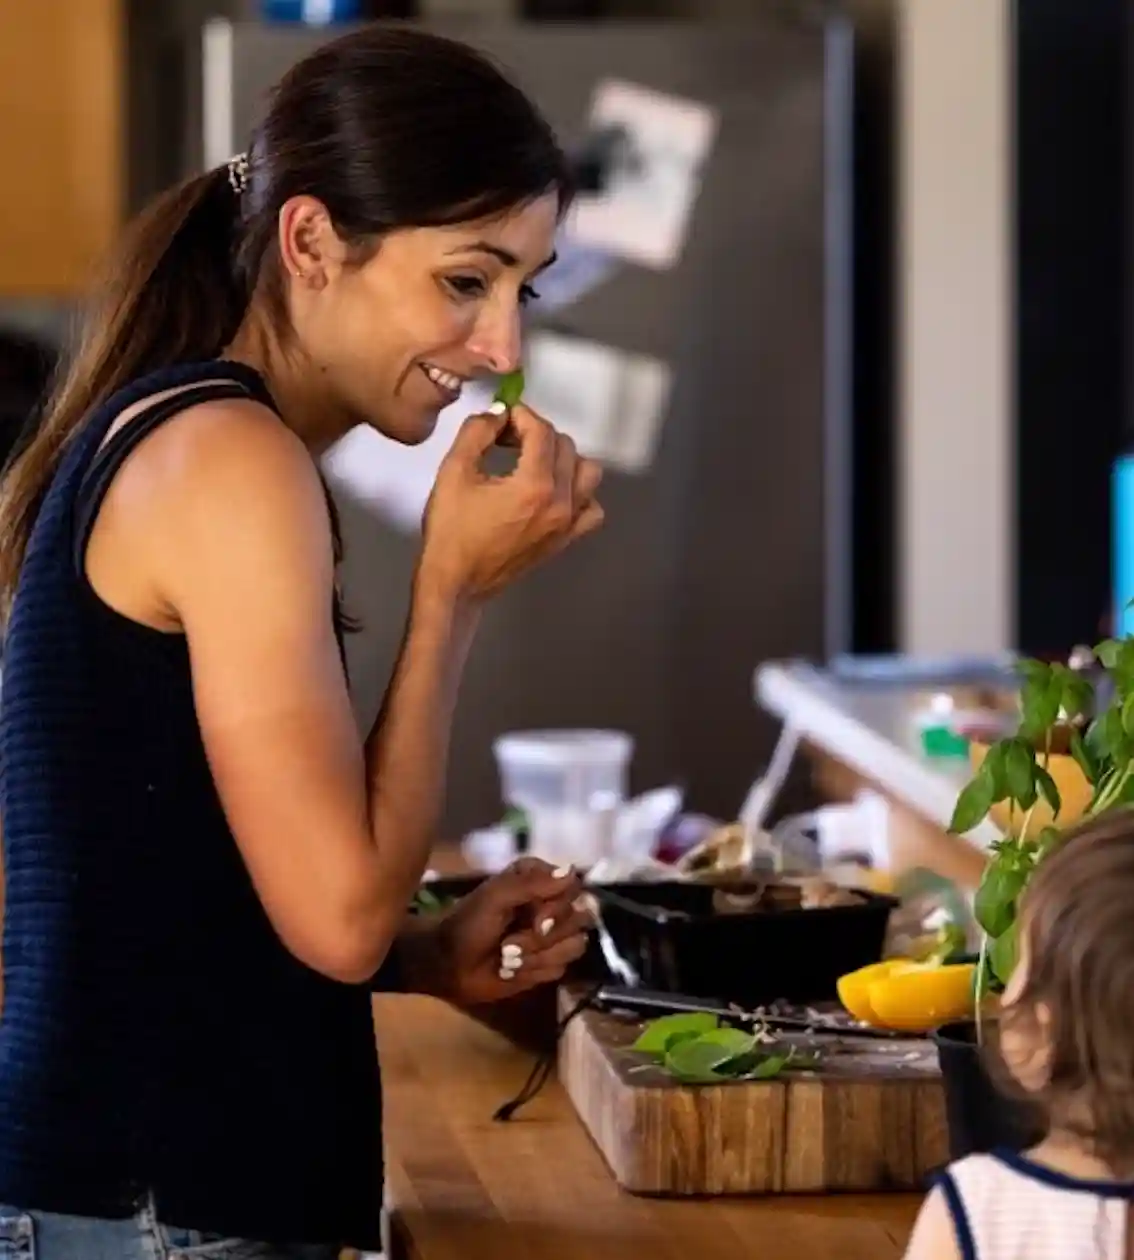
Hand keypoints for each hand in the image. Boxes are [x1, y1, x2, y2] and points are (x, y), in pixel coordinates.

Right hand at [420, 403, 603, 600]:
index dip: (521, 416)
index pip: (541, 432)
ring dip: (564, 459)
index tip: (503, 418)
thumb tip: (499, 413)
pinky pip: (591, 508)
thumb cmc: (451, 530)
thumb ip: (477, 432)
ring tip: (534, 462)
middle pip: (566, 447)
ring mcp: (568, 524)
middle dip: (538, 434)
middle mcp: (561, 503)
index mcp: (534, 485)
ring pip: (587, 473)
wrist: (457, 583)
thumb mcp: (453, 472)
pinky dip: (579, 494)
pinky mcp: (566, 540)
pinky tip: (553, 493)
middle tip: (509, 440)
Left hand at [431, 858, 592, 1007]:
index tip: (537, 921)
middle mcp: (549, 904)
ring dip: (536, 956)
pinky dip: (534, 971)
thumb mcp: (495, 898)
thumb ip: (532, 884)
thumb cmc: (467, 925)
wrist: (447, 965)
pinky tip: (512, 970)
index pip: (574, 888)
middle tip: (510, 944)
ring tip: (507, 958)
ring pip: (574, 946)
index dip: (560, 909)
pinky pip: (561, 968)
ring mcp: (551, 936)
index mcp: (538, 879)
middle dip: (543, 938)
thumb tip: (571, 871)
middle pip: (579, 918)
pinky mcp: (548, 963)